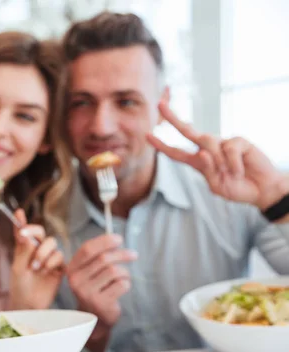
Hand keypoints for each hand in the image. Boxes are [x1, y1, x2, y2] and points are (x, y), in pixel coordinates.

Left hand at [8, 209, 63, 310]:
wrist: (29, 305)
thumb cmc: (20, 286)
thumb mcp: (18, 267)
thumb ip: (23, 250)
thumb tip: (27, 234)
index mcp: (24, 248)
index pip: (24, 231)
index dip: (22, 221)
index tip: (18, 213)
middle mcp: (37, 250)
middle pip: (41, 232)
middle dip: (35, 232)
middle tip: (26, 237)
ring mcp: (48, 258)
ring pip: (52, 243)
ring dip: (42, 253)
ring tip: (35, 267)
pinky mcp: (59, 267)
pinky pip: (59, 256)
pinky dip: (51, 262)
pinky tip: (45, 272)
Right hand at [67, 234, 136, 351]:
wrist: (94, 318)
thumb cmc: (96, 288)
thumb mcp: (91, 271)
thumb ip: (98, 255)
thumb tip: (115, 238)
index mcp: (72, 269)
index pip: (87, 249)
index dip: (104, 241)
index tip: (119, 238)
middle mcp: (76, 281)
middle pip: (103, 259)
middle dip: (122, 254)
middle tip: (134, 255)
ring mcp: (87, 293)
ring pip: (114, 271)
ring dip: (125, 272)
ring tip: (124, 277)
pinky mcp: (101, 303)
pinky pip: (121, 285)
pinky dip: (126, 284)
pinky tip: (121, 289)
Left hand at [147, 102, 288, 210]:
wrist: (262, 190)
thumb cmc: (237, 188)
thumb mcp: (216, 185)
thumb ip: (207, 171)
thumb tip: (201, 152)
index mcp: (198, 161)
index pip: (176, 152)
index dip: (161, 145)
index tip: (147, 135)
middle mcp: (208, 148)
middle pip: (187, 131)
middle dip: (172, 118)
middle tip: (159, 104)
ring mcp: (223, 143)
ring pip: (207, 142)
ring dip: (218, 162)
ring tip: (231, 174)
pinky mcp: (239, 141)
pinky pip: (229, 148)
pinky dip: (233, 164)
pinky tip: (240, 170)